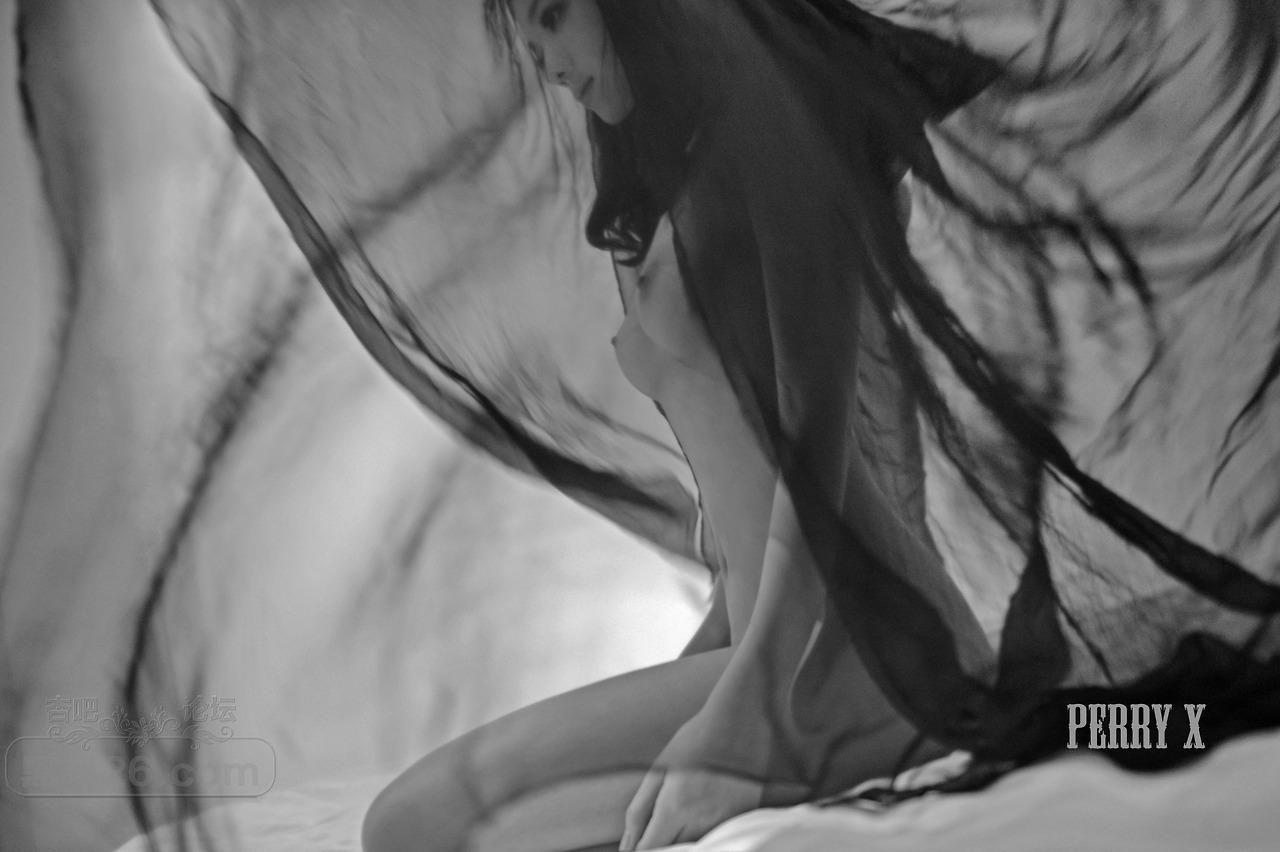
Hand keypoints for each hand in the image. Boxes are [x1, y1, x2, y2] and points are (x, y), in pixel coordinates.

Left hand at [619, 701, 806, 850]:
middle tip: (658, 830)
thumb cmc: (696, 740)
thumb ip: (639, 812)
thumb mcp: (659, 770)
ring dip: (683, 843)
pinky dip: (704, 835)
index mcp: (675, 807)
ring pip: (696, 848)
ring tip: (680, 819)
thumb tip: (627, 846)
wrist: (742, 721)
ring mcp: (725, 822)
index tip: (637, 848)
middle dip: (661, 847)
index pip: (650, 850)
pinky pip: (718, 839)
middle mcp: (702, 820)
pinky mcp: (743, 819)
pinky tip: (701, 818)